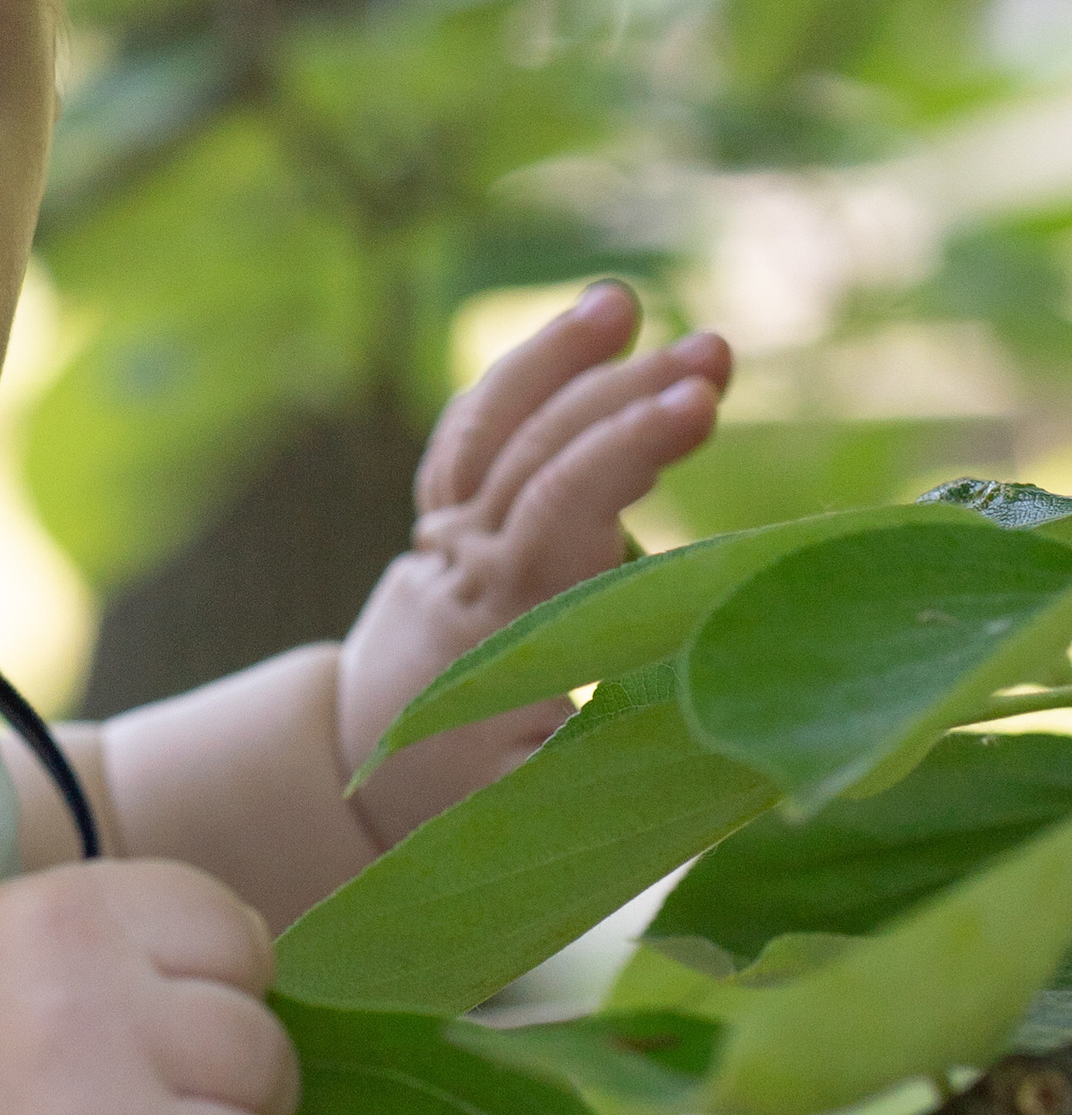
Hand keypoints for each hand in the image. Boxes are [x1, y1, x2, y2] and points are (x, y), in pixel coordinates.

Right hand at [0, 861, 297, 1114]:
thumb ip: (140, 933)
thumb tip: (263, 954)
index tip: (178, 1016)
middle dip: (239, 1089)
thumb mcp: (23, 932)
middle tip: (179, 1109)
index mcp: (70, 924)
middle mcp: (86, 1023)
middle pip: (260, 1056)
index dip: (226, 984)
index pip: (235, 939)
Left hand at [336, 279, 728, 839]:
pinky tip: (585, 336)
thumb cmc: (476, 812)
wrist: (361, 788)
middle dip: (623, 396)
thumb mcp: (556, 809)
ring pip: (495, 431)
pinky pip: (474, 437)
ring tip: (622, 302)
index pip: (561, 513)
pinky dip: (523, 380)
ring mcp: (446, 538)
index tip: (696, 404)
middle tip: (715, 353)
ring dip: (559, 363)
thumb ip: (639, 763)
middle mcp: (463, 568)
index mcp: (499, 629)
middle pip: (539, 458)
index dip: (625, 453)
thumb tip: (753, 732)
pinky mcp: (447, 524)